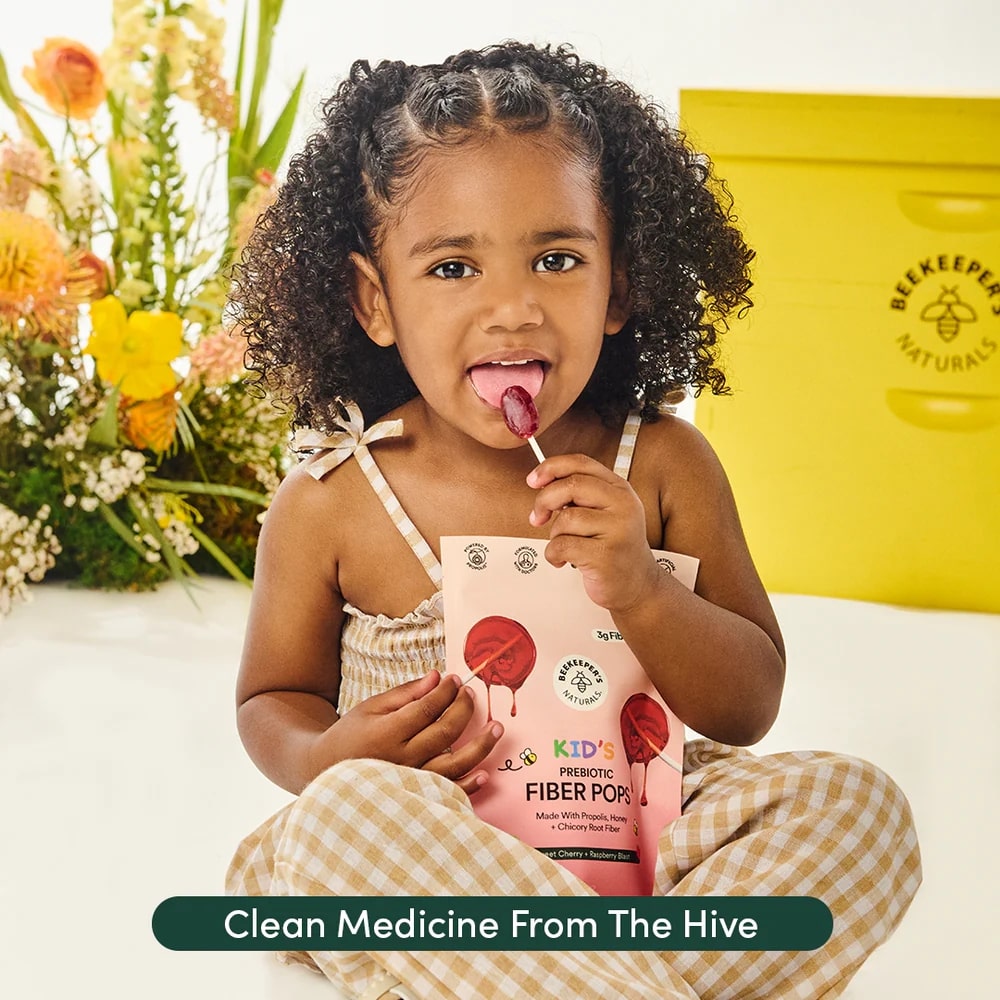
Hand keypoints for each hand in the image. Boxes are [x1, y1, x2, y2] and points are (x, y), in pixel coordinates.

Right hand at [308, 671, 502, 794]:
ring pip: (454, 764)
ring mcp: (411, 781)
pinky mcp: (416, 796)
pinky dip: (469, 786)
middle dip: (463, 709)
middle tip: (471, 693)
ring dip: (479, 746)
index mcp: (387, 733)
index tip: (455, 679)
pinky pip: (448, 792)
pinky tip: (485, 774)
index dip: (446, 692)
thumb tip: (437, 678)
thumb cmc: (351, 736)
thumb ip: (405, 694)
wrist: (327, 773)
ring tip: (496, 728)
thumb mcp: (371, 708)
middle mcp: (401, 759)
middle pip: (445, 731)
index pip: (427, 708)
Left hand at [527, 453, 659, 611]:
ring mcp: (617, 530)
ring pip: (566, 519)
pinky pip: (563, 545)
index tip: (533, 480)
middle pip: (571, 486)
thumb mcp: (604, 512)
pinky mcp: (605, 555)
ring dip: (555, 535)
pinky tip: (563, 560)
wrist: (638, 585)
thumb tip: (542, 481)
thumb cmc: (614, 548)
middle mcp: (623, 505)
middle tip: (538, 517)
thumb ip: (579, 494)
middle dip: (544, 500)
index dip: (552, 467)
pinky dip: (553, 554)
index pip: (581, 463)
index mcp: (620, 489)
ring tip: (566, 546)